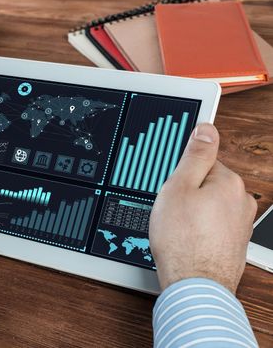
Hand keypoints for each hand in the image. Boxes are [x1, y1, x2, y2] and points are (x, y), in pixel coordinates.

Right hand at [149, 123, 256, 293]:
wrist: (194, 284)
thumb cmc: (183, 240)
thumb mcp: (179, 187)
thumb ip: (194, 155)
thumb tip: (206, 129)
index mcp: (230, 183)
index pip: (203, 161)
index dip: (181, 173)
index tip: (172, 185)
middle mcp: (241, 201)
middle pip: (206, 184)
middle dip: (187, 193)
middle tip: (171, 208)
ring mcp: (240, 224)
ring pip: (208, 205)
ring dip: (192, 212)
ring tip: (176, 226)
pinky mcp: (234, 242)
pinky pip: (212, 225)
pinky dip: (198, 229)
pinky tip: (185, 239)